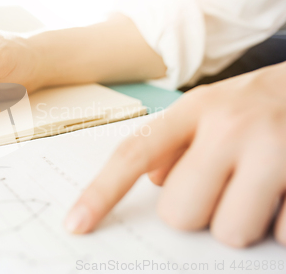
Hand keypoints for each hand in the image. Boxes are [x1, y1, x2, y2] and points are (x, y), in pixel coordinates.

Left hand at [65, 62, 285, 247]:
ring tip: (257, 192)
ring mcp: (275, 149)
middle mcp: (229, 125)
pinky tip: (285, 196)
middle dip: (196, 212)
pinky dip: (280, 226)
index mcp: (195, 109)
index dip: (101, 193)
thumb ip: (175, 142)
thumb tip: (153, 180)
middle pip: (178, 212)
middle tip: (220, 189)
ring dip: (238, 223)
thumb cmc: (258, 104)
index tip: (76, 225)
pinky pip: (281, 236)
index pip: (135, 154)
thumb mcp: (211, 108)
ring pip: (228, 231)